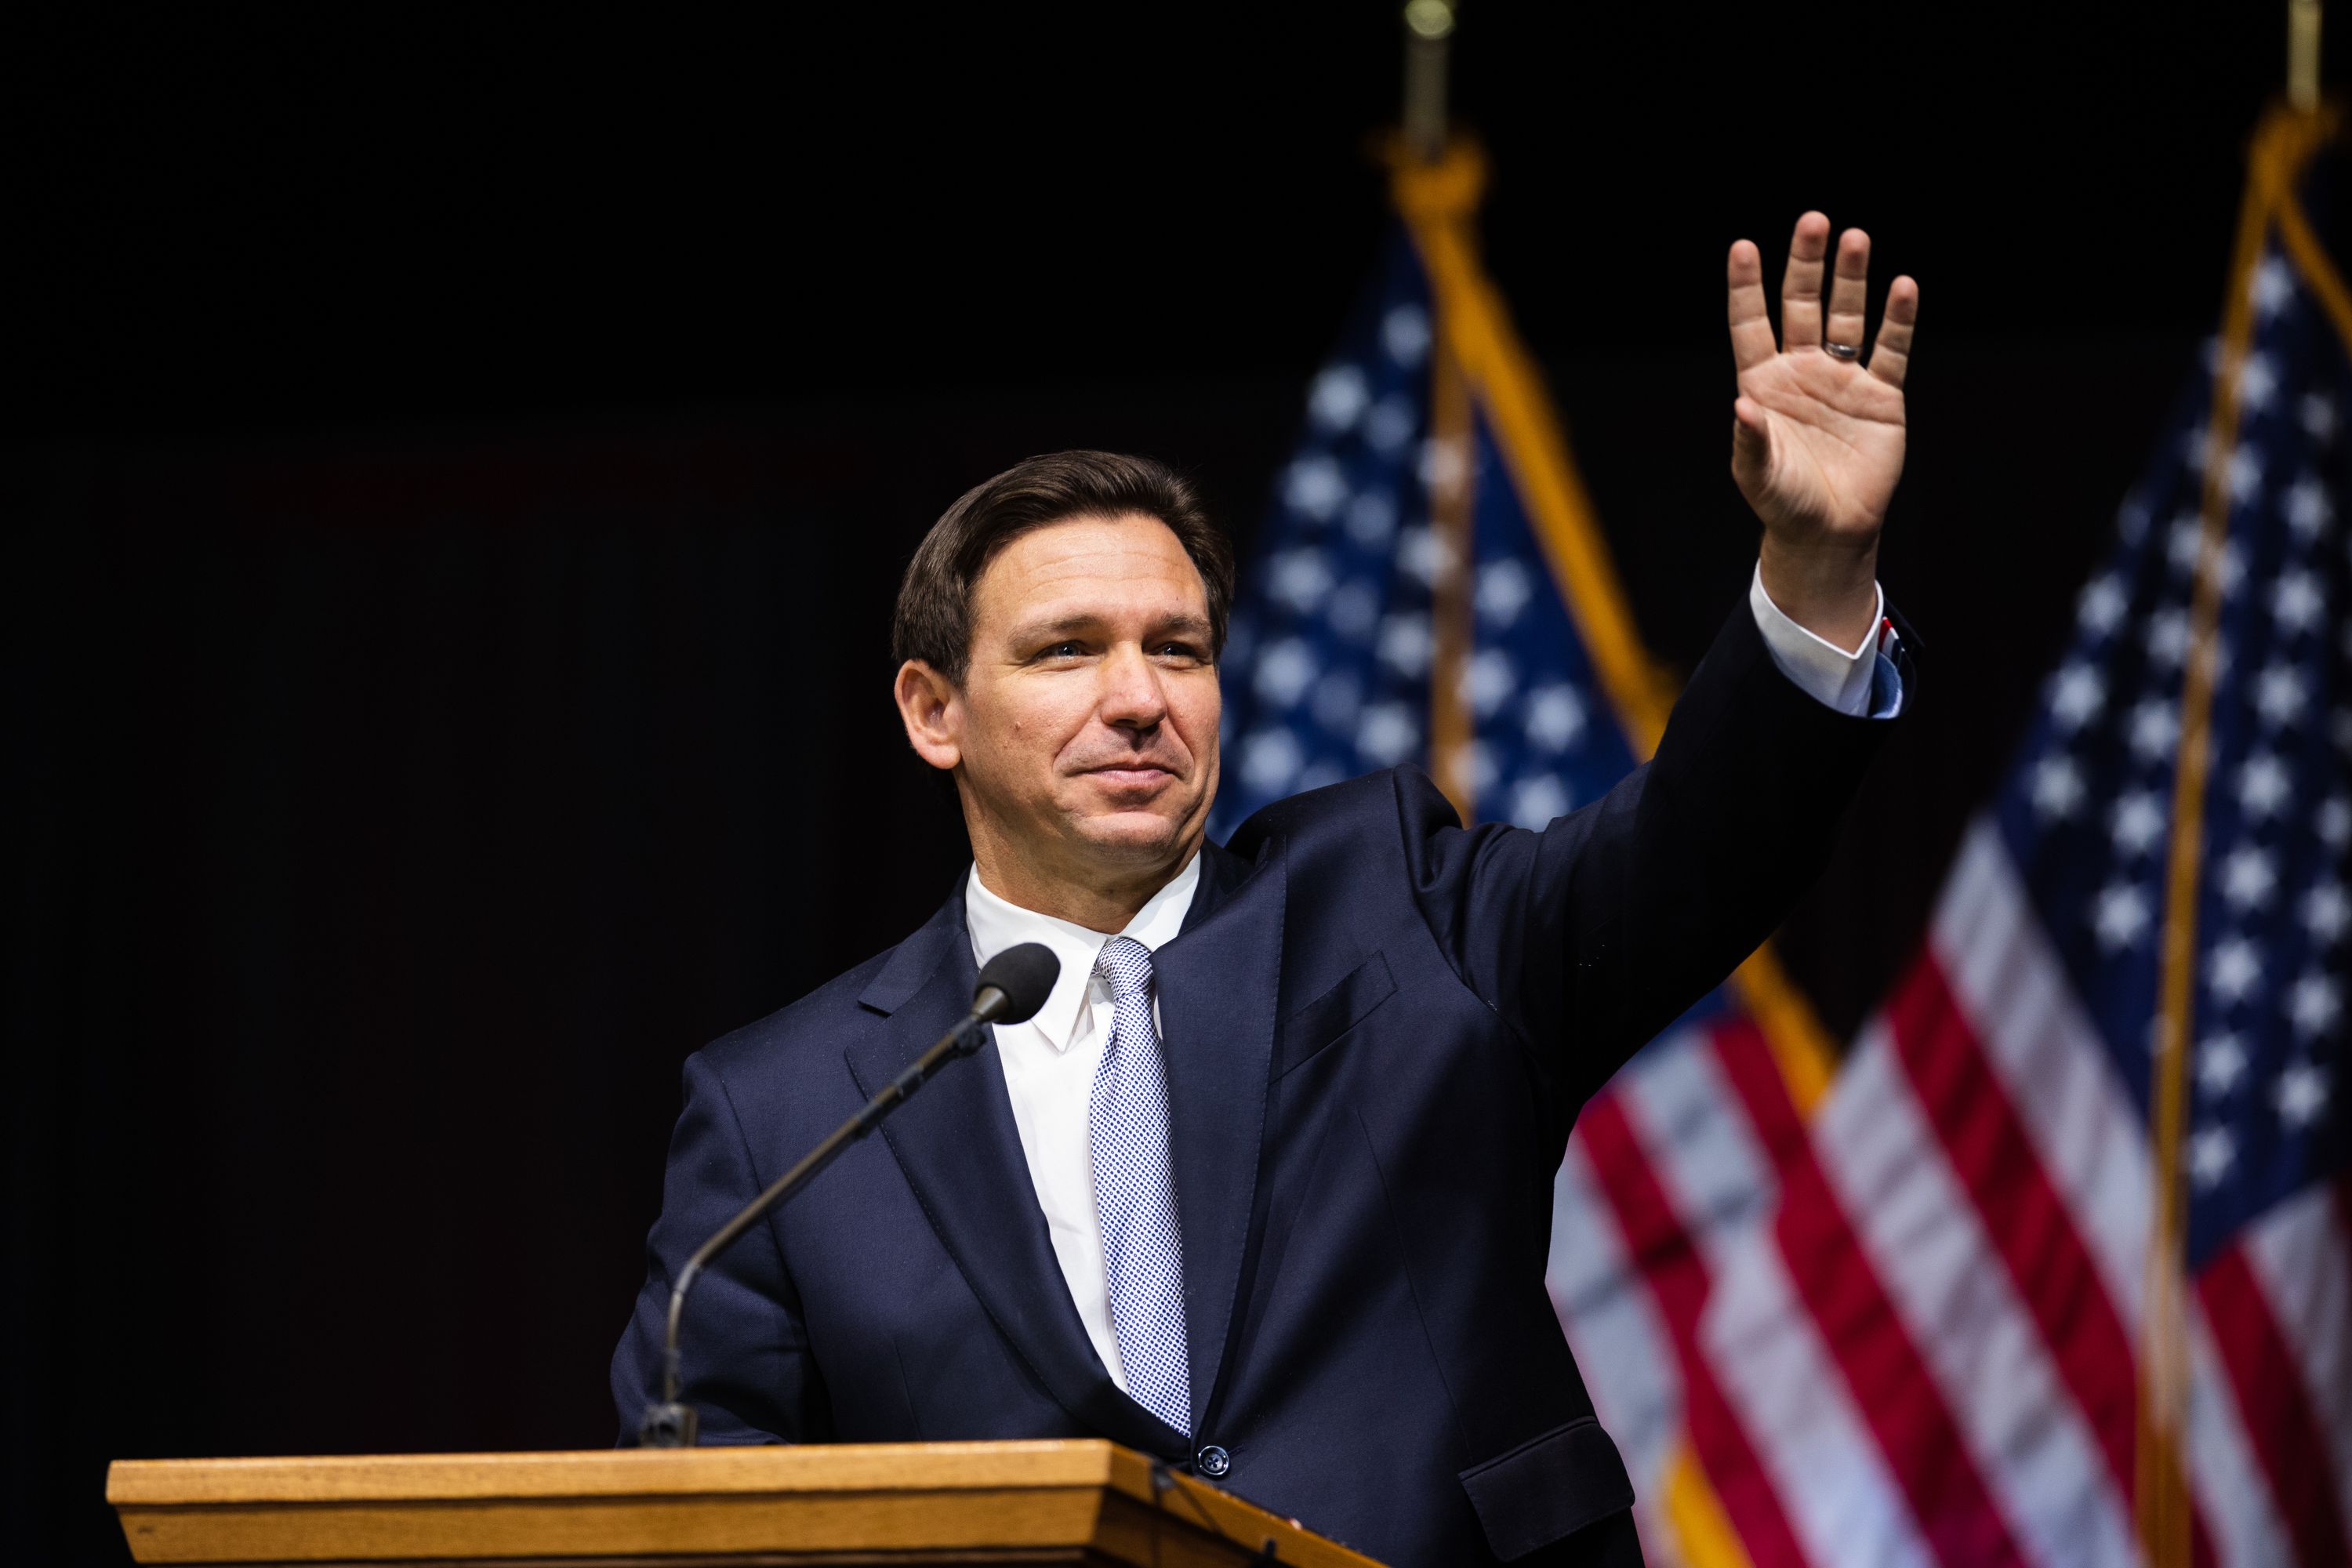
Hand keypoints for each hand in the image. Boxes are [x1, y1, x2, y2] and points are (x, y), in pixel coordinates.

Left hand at [1727, 212, 1917, 649]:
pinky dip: (1899, 319)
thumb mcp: (1758, 474)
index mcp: (1764, 382)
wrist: (1831, 532)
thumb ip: (1749, 439)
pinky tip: (1903, 286)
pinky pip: (1891, 349)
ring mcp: (1843, 379)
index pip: (1751, 323)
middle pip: (1803, 304)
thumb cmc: (1784, 502)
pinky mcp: (1883, 396)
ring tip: (1856, 238)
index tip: (1743, 246)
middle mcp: (1802, 371)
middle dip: (1807, 264)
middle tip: (1814, 220)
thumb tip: (1741, 404)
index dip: (1747, 286)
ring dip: (1851, 278)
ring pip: (1847, 317)